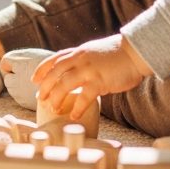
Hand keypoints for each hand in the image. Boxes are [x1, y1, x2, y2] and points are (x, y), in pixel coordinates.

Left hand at [32, 34, 151, 120]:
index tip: (34, 80)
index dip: (42, 69)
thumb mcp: (95, 52)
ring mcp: (89, 70)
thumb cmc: (119, 55)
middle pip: (55, 73)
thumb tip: (77, 71)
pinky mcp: (99, 81)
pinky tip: (74, 116)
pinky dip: (77, 108)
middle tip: (40, 99)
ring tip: (54, 109)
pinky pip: (84, 97)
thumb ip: (84, 60)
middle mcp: (80, 59)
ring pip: (64, 85)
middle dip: (45, 87)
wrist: (135, 52)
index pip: (55, 59)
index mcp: (79, 52)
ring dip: (56, 98)